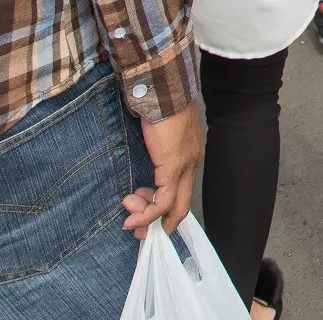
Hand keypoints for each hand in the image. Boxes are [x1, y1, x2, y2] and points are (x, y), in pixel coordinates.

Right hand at [123, 102, 202, 234]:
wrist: (163, 91)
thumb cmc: (159, 106)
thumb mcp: (158, 134)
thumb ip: (156, 150)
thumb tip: (143, 161)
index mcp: (190, 155)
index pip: (182, 190)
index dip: (166, 207)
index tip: (148, 216)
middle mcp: (192, 164)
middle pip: (181, 204)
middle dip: (161, 222)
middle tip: (141, 231)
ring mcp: (185, 167)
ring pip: (172, 206)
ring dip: (148, 218)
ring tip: (130, 222)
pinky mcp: (173, 167)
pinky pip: (162, 201)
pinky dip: (148, 214)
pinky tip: (134, 219)